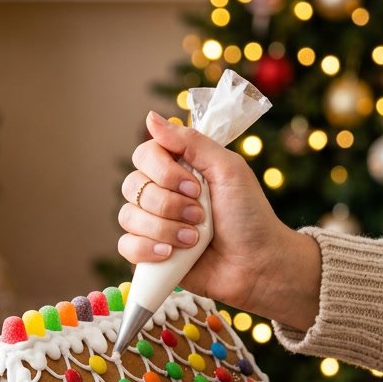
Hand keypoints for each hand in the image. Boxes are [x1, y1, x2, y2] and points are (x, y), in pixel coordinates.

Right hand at [118, 112, 321, 330]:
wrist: (256, 264)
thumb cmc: (249, 216)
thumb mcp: (228, 169)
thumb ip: (191, 141)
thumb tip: (151, 117)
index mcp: (178, 169)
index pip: (145, 154)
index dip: (164, 171)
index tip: (195, 186)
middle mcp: (161, 193)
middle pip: (132, 185)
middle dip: (168, 204)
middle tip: (201, 215)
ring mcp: (153, 224)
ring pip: (128, 216)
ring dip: (164, 229)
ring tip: (194, 240)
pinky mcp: (149, 254)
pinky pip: (126, 245)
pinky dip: (147, 249)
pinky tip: (170, 255)